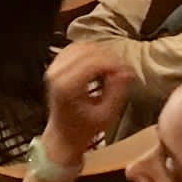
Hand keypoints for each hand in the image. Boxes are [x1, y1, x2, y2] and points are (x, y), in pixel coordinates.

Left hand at [38, 42, 132, 161]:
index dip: (114, 63)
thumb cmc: (84, 129)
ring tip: (113, 67)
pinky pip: (73, 49)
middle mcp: (57, 74)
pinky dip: (89, 52)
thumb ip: (117, 92)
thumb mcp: (106, 115)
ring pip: (80, 46)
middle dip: (109, 57)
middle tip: (123, 69)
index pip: (93, 61)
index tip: (128, 71)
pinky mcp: (55, 66)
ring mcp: (54, 68)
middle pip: (87, 50)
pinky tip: (100, 64)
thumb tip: (127, 72)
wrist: (63, 134)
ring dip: (100, 52)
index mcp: (67, 86)